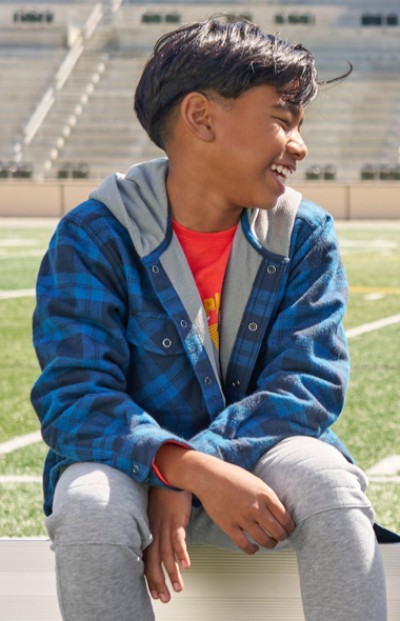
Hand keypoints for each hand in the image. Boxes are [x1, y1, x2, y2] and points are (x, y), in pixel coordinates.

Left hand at [144, 487, 191, 602]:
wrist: (169, 474)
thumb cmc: (164, 494)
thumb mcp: (156, 513)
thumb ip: (158, 529)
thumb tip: (163, 544)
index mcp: (149, 531)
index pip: (147, 560)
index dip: (151, 578)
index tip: (156, 593)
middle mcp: (155, 531)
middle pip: (154, 562)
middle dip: (159, 582)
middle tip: (165, 598)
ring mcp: (165, 525)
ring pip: (166, 554)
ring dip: (172, 573)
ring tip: (178, 588)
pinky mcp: (176, 518)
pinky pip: (178, 539)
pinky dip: (181, 553)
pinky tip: (186, 565)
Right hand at [194, 457, 295, 553]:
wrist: (208, 476)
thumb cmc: (231, 476)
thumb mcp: (255, 481)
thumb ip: (267, 496)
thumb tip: (278, 511)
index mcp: (265, 494)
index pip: (285, 518)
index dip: (290, 527)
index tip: (289, 529)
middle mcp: (255, 507)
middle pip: (277, 532)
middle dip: (282, 537)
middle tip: (280, 537)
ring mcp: (242, 518)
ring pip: (264, 541)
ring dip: (270, 545)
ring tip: (269, 543)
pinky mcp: (229, 526)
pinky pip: (245, 545)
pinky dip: (252, 550)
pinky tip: (254, 548)